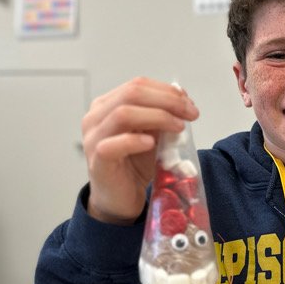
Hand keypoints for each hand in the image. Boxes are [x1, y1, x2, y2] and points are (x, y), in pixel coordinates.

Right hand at [81, 77, 198, 223]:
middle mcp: (96, 117)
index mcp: (107, 105)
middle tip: (190, 113)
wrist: (119, 198)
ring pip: (123, 114)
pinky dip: (136, 140)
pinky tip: (152, 143)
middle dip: (167, 101)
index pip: (138, 85)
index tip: (190, 104)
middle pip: (132, 93)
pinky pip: (114, 145)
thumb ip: (162, 117)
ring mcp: (94, 138)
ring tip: (178, 127)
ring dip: (157, 117)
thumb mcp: (153, 135)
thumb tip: (184, 100)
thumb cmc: (134, 164)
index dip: (167, 91)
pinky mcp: (98, 160)